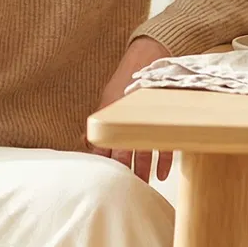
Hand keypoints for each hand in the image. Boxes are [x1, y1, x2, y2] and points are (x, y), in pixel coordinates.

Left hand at [92, 35, 172, 181]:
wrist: (149, 56)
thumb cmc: (127, 80)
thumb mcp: (108, 99)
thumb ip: (99, 121)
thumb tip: (83, 140)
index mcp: (111, 113)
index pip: (104, 144)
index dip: (102, 161)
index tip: (102, 179)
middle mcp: (128, 117)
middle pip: (124, 151)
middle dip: (123, 172)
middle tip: (124, 190)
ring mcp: (146, 118)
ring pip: (144, 151)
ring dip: (143, 170)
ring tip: (143, 186)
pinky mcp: (163, 117)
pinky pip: (164, 144)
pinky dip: (163, 160)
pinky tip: (161, 174)